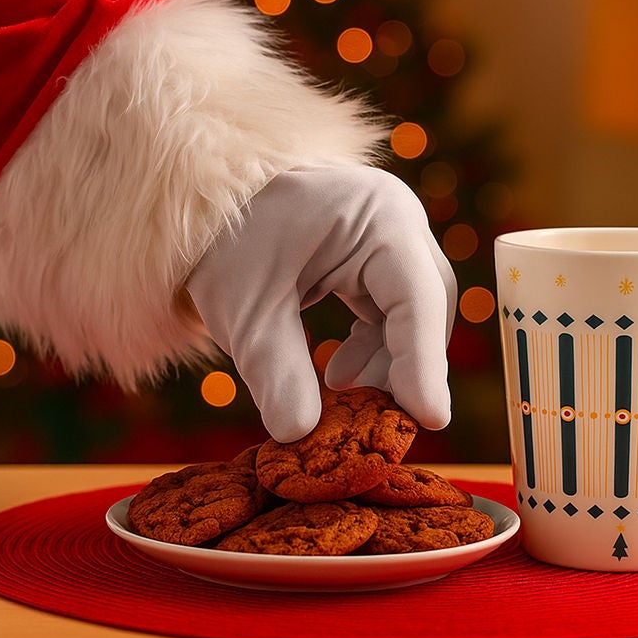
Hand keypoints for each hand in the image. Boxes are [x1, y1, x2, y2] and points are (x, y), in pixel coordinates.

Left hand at [186, 166, 456, 441]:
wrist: (207, 203)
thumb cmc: (226, 243)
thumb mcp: (245, 311)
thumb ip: (276, 372)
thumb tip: (300, 434)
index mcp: (377, 217)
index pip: (417, 298)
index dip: (424, 362)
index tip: (429, 419)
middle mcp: (397, 219)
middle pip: (427, 306)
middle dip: (408, 366)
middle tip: (380, 421)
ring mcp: (390, 234)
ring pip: (415, 312)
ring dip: (390, 360)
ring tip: (343, 394)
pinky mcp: (377, 254)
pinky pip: (394, 309)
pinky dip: (376, 346)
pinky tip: (339, 373)